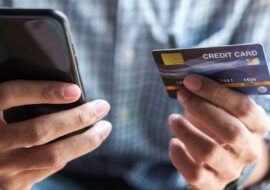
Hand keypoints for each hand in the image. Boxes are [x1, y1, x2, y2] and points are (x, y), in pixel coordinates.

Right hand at [0, 80, 110, 189]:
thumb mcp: (0, 107)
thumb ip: (17, 98)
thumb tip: (65, 88)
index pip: (11, 95)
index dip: (44, 91)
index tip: (76, 90)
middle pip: (40, 131)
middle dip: (78, 117)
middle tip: (103, 107)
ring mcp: (1, 168)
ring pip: (52, 156)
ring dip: (86, 141)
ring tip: (104, 127)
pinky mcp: (12, 185)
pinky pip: (50, 169)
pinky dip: (70, 153)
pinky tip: (81, 143)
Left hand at [168, 74, 268, 189]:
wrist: (219, 160)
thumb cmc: (218, 126)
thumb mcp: (221, 110)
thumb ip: (213, 95)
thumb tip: (189, 79)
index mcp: (256, 127)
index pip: (243, 108)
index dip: (215, 92)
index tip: (191, 80)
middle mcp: (248, 150)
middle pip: (230, 131)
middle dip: (201, 108)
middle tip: (182, 94)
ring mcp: (230, 169)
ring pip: (208, 151)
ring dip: (185, 130)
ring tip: (173, 119)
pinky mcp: (211, 184)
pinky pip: (194, 173)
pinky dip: (178, 155)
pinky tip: (174, 142)